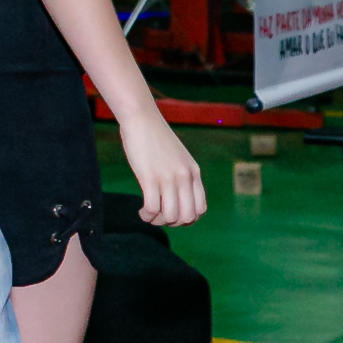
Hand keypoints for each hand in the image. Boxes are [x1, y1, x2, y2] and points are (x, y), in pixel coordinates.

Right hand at [118, 112, 205, 226]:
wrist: (142, 118)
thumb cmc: (156, 137)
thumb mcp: (179, 157)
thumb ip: (183, 176)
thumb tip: (179, 199)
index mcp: (194, 172)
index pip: (200, 209)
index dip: (188, 219)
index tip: (173, 215)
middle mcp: (184, 177)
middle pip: (187, 217)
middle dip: (173, 224)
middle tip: (160, 217)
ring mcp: (168, 178)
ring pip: (170, 216)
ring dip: (158, 221)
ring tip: (149, 215)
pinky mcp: (150, 177)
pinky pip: (152, 208)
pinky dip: (147, 215)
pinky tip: (142, 211)